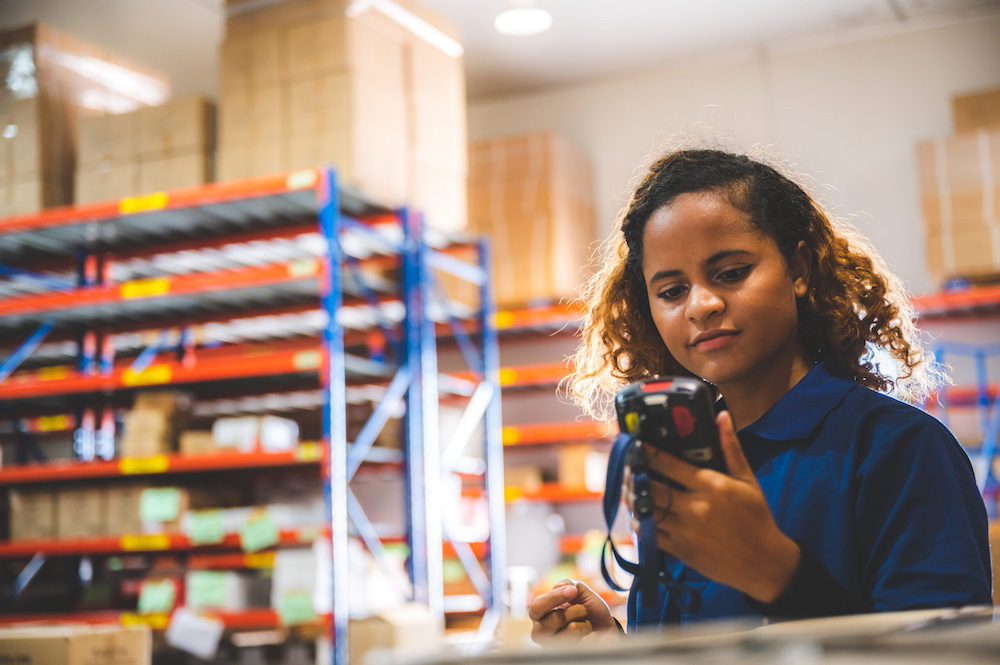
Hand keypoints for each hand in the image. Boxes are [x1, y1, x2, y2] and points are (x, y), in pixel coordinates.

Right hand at [527, 579, 618, 645]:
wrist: (604, 630)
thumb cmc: (588, 610)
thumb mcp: (580, 591)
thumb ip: (568, 584)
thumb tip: (559, 587)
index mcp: (540, 612)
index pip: (537, 606)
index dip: (554, 597)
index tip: (572, 591)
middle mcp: (541, 630)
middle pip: (554, 619)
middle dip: (575, 611)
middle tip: (582, 610)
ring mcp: (552, 645)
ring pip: (571, 630)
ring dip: (584, 623)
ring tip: (585, 624)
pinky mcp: (565, 654)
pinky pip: (583, 642)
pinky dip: (591, 635)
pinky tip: (587, 636)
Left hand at [639, 411, 800, 602]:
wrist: (764, 563)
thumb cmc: (756, 517)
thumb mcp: (747, 480)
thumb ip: (731, 448)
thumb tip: (722, 416)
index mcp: (711, 485)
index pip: (669, 464)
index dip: (647, 453)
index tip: (634, 444)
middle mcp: (696, 507)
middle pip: (652, 488)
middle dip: (633, 476)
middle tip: (623, 467)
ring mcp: (686, 530)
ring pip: (647, 512)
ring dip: (632, 500)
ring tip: (624, 489)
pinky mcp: (681, 550)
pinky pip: (651, 535)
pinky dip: (640, 524)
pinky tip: (636, 514)